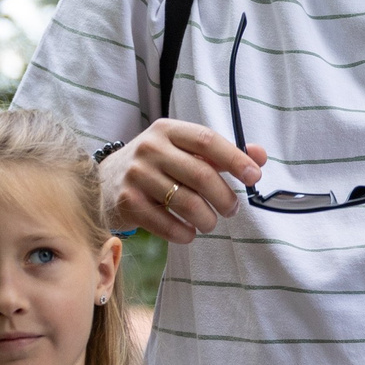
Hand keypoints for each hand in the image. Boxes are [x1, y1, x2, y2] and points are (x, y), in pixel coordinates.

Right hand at [100, 122, 267, 242]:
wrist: (105, 181)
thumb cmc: (155, 165)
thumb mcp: (183, 151)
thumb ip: (221, 153)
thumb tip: (260, 156)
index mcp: (168, 130)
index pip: (207, 140)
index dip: (236, 159)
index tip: (255, 177)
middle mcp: (149, 148)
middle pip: (202, 175)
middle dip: (225, 198)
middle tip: (232, 209)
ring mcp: (136, 175)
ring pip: (187, 203)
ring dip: (207, 219)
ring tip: (209, 223)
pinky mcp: (127, 202)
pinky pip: (167, 224)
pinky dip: (184, 234)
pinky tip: (188, 233)